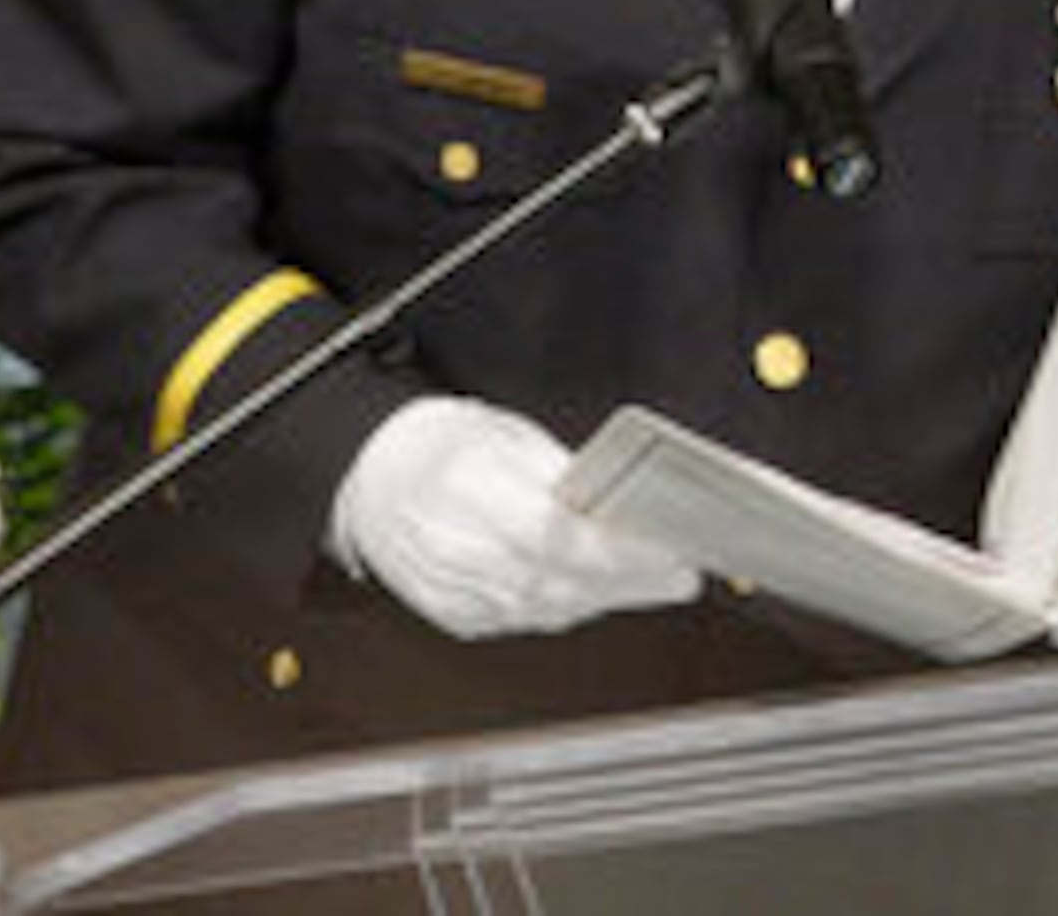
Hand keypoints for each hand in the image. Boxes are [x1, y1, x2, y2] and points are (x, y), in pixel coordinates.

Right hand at [329, 397, 700, 639]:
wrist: (371, 479)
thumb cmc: (447, 448)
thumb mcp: (510, 439)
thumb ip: (566, 477)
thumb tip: (625, 506)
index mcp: (467, 493)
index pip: (556, 537)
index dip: (618, 552)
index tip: (672, 551)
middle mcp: (455, 551)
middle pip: (560, 581)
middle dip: (631, 583)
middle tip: (686, 575)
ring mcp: (451, 592)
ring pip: (548, 608)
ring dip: (608, 598)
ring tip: (659, 583)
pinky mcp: (456, 617)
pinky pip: (526, 620)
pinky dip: (569, 606)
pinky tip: (603, 592)